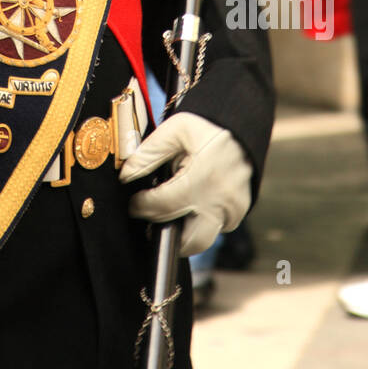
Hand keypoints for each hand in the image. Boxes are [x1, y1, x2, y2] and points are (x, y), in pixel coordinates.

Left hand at [119, 111, 251, 256]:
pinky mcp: (238, 213)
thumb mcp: (174, 130)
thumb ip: (148, 153)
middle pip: (187, 240)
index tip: (134, 203)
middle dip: (163, 233)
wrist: (241, 128)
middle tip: (150, 216)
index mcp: (203, 178)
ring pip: (202, 240)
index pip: (162, 207)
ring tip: (169, 211)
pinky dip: (199, 222)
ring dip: (183, 232)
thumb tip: (126, 176)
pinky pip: (215, 228)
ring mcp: (233, 210)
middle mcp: (221, 200)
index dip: (141, 207)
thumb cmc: (205, 128)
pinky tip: (191, 204)